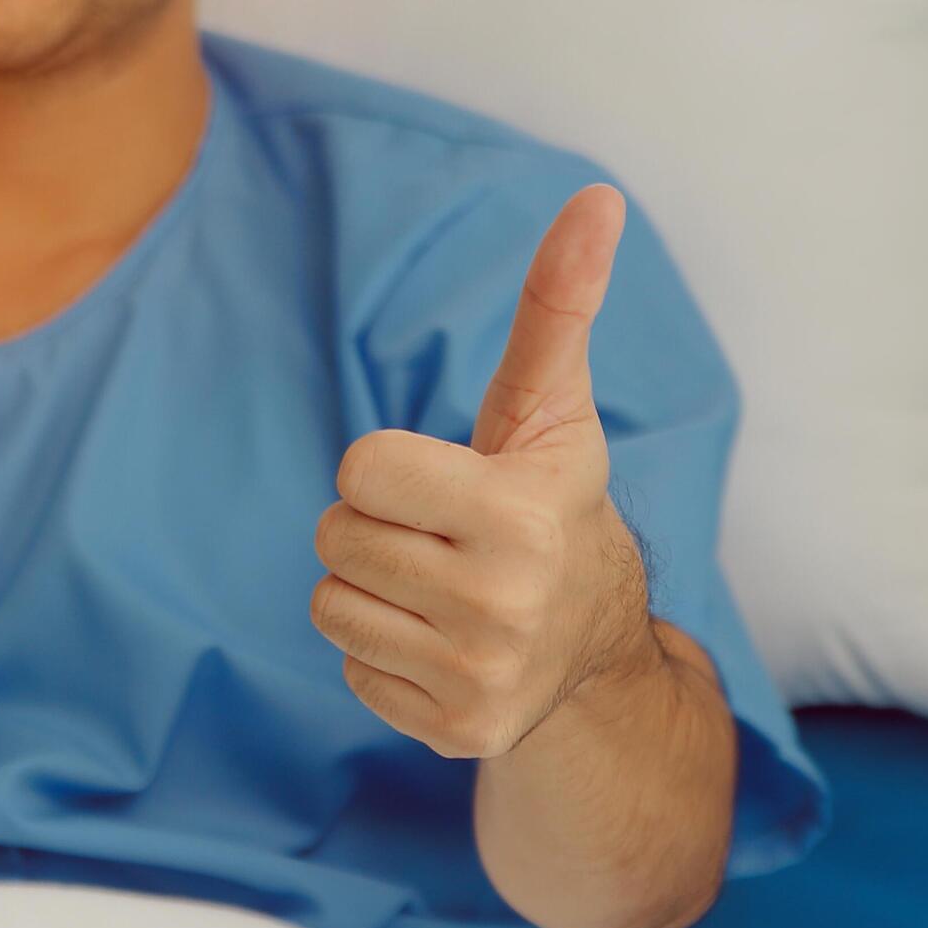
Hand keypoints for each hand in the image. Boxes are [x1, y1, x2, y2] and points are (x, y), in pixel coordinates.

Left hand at [311, 185, 659, 761]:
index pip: (359, 468)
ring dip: (367, 592)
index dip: (386, 468)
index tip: (440, 483)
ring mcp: (479, 674)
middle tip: (436, 538)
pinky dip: (383, 655)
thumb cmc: (551, 501)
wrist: (595, 641)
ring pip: (331, 608)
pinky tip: (440, 642)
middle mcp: (501, 602)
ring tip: (435, 589)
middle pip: (334, 540)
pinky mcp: (455, 730)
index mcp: (518, 515)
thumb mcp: (552, 408)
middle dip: (372, 529)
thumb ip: (558, 306)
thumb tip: (596, 197)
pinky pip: (351, 671)